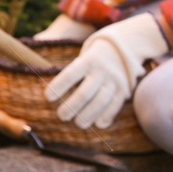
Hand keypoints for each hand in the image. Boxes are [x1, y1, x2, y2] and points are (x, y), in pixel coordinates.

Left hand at [44, 13, 169, 127]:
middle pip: (85, 93)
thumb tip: (53, 97)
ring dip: (87, 115)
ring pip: (100, 102)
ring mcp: (114, 80)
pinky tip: (97, 123)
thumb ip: (72, 76)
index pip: (71, 75)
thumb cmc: (94, 58)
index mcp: (88, 60)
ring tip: (78, 123)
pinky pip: (115, 105)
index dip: (58, 87)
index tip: (48, 98)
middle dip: (71, 107)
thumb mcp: (83, 58)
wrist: (123, 48)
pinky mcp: (124, 89)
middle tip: (61, 116)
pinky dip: (106, 116)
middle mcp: (102, 70)